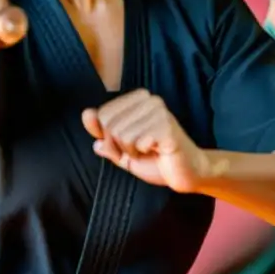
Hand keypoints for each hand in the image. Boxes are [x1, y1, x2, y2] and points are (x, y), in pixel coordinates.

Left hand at [82, 89, 209, 192]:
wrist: (187, 174)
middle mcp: (149, 100)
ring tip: (149, 152)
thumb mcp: (122, 150)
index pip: (102, 115)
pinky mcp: (166, 127)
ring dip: (131, 152)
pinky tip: (156, 152)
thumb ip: (104, 135)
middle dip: (118, 146)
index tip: (127, 147)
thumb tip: (87, 114)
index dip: (108, 139)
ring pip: (121, 134)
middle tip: (138, 152)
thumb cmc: (156, 161)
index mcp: (138, 99)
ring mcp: (159, 111)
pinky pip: (136, 142)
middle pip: (109, 124)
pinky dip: (141, 154)